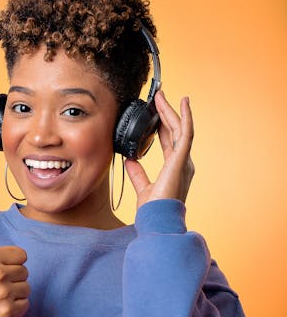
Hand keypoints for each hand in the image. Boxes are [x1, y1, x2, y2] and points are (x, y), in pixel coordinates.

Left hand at [125, 91, 194, 208]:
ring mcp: (184, 160)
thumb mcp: (143, 187)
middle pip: (174, 131)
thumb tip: (130, 160)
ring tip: (162, 96)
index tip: (155, 113)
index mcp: (174, 168)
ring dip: (171, 111)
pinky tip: (182, 104)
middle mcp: (182, 162)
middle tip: (158, 97)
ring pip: (179, 128)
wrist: (157, 220)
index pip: (168, 141)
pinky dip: (185, 117)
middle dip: (166, 113)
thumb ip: (138, 173)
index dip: (162, 125)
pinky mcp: (181, 159)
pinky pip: (185, 133)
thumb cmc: (154, 210)